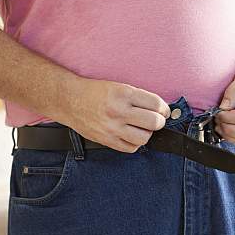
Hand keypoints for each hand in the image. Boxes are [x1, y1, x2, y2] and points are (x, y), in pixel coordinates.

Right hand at [53, 78, 170, 152]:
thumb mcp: (119, 86)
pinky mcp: (106, 140)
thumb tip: (160, 109)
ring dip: (147, 133)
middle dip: (159, 122)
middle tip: (155, 120)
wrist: (70, 100)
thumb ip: (139, 98)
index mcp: (124, 94)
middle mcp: (119, 111)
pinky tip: (131, 135)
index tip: (164, 111)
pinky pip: (130, 148)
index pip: (156, 104)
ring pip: (144, 138)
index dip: (164, 109)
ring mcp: (112, 127)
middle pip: (154, 122)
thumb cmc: (94, 92)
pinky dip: (135, 143)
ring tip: (142, 128)